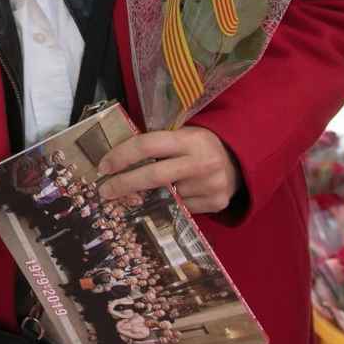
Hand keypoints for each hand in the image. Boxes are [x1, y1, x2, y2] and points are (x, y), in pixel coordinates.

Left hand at [97, 126, 241, 214]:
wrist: (239, 159)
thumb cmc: (198, 145)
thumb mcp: (181, 135)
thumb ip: (156, 145)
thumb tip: (115, 160)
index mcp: (189, 139)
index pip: (148, 145)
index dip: (122, 156)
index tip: (103, 166)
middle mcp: (201, 162)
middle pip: (153, 176)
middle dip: (124, 184)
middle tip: (104, 190)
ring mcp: (211, 185)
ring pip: (166, 196)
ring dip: (147, 197)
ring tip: (136, 195)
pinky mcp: (217, 202)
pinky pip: (182, 208)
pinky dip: (169, 204)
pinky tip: (168, 198)